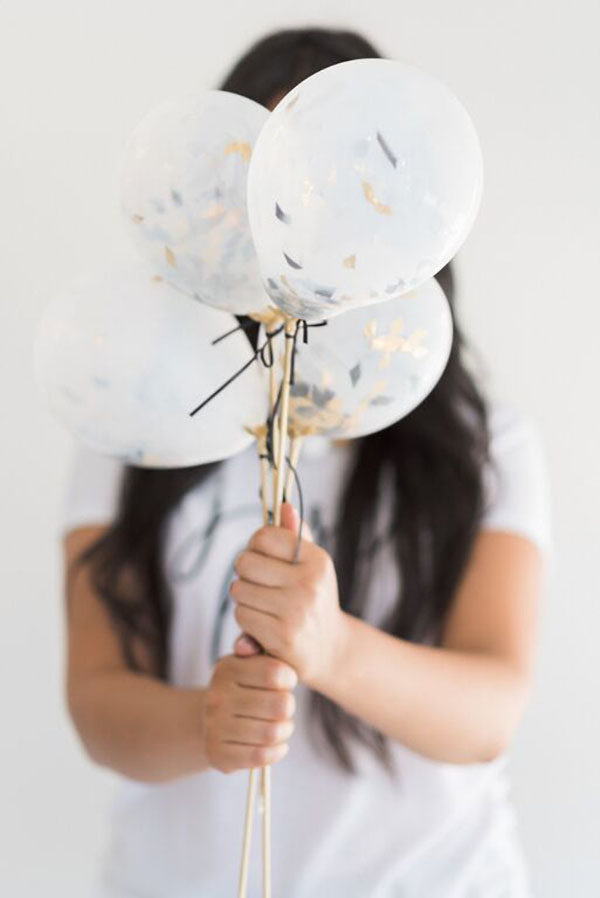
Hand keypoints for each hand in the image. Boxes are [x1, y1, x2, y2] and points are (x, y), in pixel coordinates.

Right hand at [204, 651, 295, 773]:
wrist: (214, 720)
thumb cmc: (246, 687)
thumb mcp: (250, 663)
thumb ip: (261, 650)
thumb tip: (257, 646)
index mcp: (226, 668)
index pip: (275, 673)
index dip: (289, 679)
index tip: (286, 682)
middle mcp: (216, 697)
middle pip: (279, 705)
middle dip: (289, 707)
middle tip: (284, 707)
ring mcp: (214, 727)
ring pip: (272, 733)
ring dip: (285, 730)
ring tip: (282, 725)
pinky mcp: (217, 754)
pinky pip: (261, 756)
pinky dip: (277, 751)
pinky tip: (276, 744)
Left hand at [231, 503, 346, 689]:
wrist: (330, 650)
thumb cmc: (313, 600)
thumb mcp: (311, 566)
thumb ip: (296, 536)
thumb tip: (284, 506)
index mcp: (317, 560)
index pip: (264, 536)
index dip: (255, 546)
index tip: (263, 558)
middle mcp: (309, 583)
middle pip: (245, 562)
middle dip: (245, 573)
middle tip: (259, 584)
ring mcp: (296, 611)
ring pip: (239, 590)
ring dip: (244, 598)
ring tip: (264, 605)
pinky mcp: (282, 636)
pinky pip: (241, 615)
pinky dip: (246, 620)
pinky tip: (264, 624)